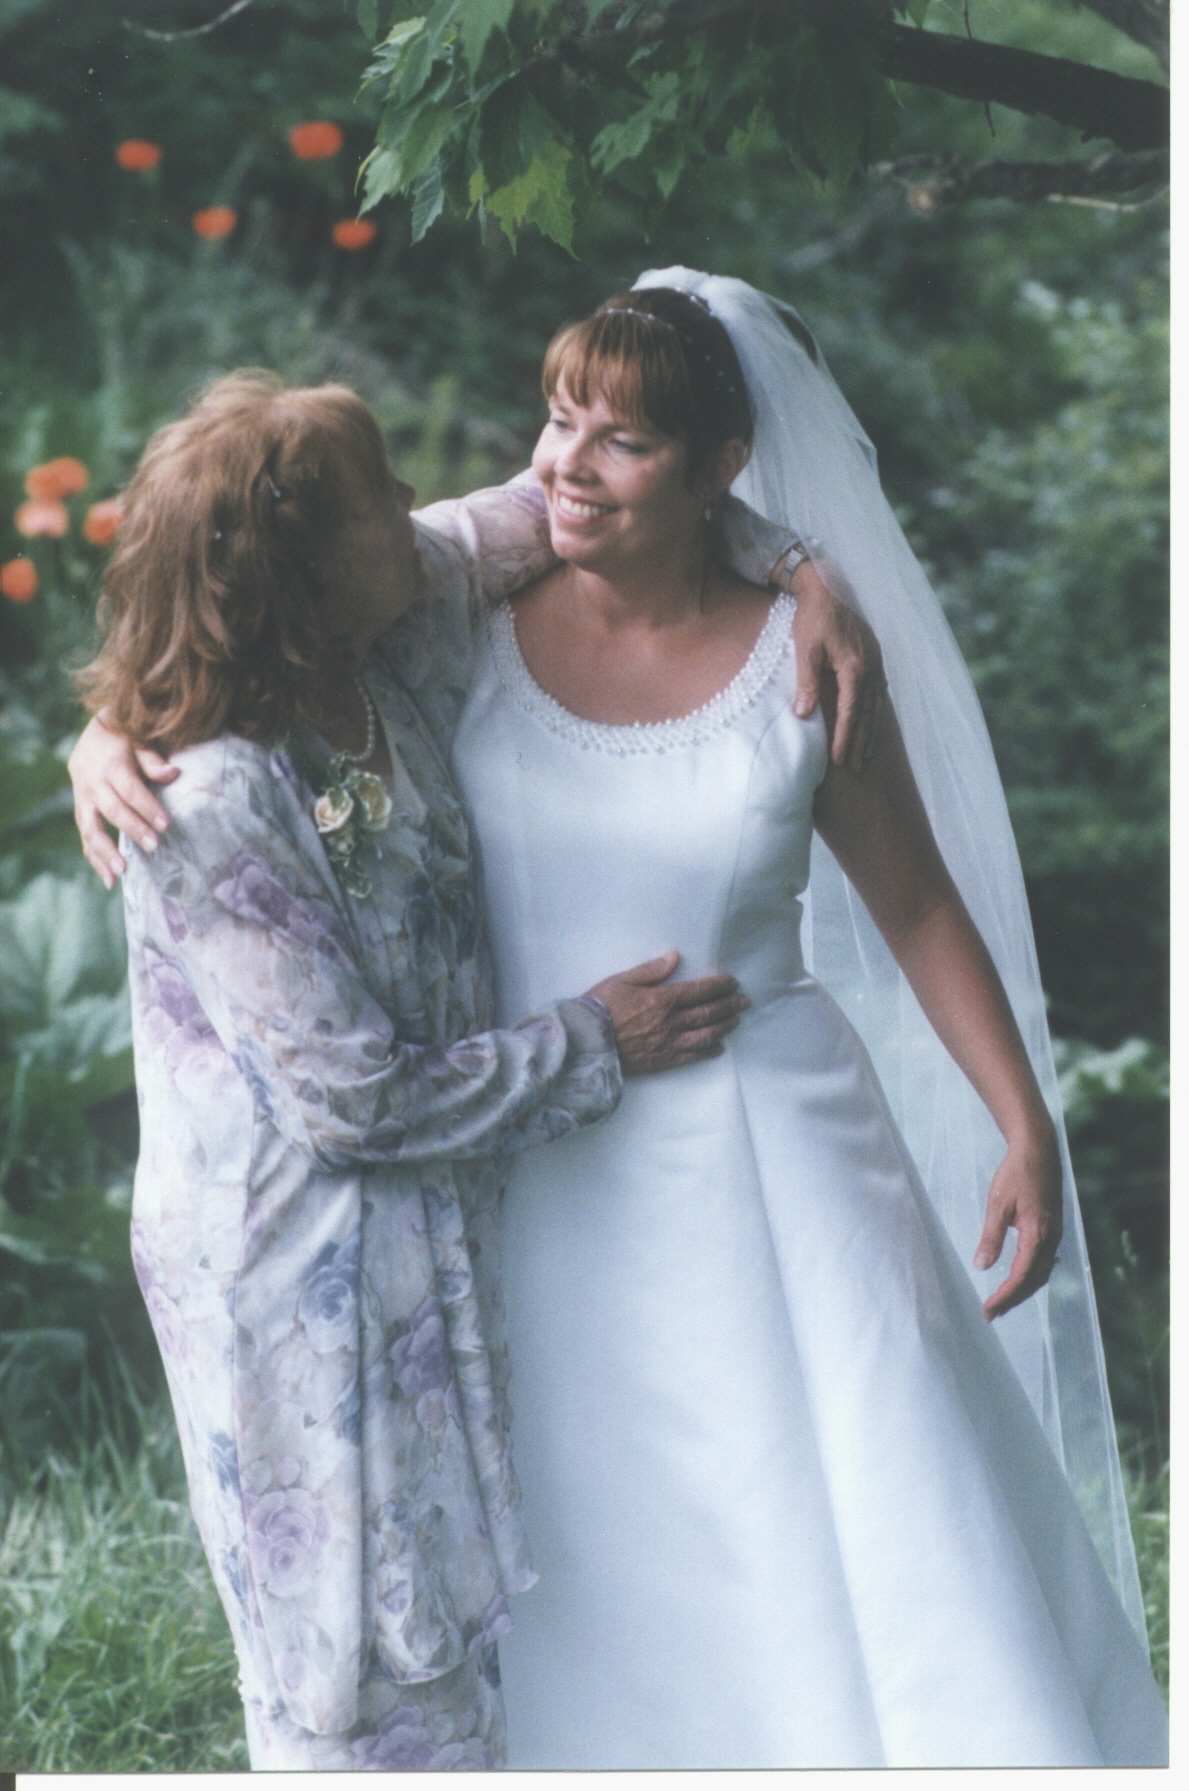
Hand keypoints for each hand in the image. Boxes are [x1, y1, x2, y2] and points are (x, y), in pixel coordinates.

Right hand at [67, 714, 177, 888]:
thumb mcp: (140, 741)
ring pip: (90, 827)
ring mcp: (82, 797)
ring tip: (123, 872)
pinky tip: (108, 879)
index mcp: (110, 764)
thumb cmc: (126, 738)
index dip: (147, 807)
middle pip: (111, 809)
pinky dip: (95, 857)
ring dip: (105, 851)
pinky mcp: (80, 808)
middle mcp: (92, 782)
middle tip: (154, 847)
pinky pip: (84, 836)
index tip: (166, 825)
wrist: (95, 732)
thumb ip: (153, 759)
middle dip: (132, 829)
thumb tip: (173, 774)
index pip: (129, 789)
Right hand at [587, 950, 748, 1075]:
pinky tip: (719, 1048)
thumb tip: (674, 957)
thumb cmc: (600, 1007)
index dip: (719, 986)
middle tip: (744, 1001)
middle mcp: (670, 1023)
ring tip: (736, 1021)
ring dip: (724, 1027)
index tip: (732, 983)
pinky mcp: (662, 1061)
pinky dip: (708, 1052)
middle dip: (729, 1006)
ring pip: (705, 1035)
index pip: (699, 991)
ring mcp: (668, 1044)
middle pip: (708, 1013)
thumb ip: (651, 970)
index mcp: (662, 1000)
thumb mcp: (623, 980)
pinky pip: (691, 1057)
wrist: (586, 1041)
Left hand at [788, 558, 885, 771]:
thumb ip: (806, 682)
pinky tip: (873, 724)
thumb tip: (803, 714)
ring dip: (871, 732)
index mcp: (854, 667)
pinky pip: (879, 693)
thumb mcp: (805, 649)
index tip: (840, 761)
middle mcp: (871, 667)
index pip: (851, 712)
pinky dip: (876, 712)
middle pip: (868, 714)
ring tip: (866, 755)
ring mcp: (876, 662)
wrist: (828, 586)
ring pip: (876, 705)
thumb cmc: (813, 616)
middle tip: (856, 770)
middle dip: (862, 743)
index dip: (846, 738)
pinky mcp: (875, 657)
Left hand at [974, 1123, 1062, 1320]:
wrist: (1039, 1149)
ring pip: (1041, 1273)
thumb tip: (981, 1266)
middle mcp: (1051, 1239)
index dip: (1004, 1297)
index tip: (988, 1310)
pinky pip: (1044, 1261)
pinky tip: (1020, 1279)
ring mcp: (1054, 1234)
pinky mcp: (1053, 1228)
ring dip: (1022, 1290)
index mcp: (1037, 1235)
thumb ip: (991, 1236)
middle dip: (1012, 1300)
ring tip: (1001, 1302)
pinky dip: (1031, 1276)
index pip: (1020, 1277)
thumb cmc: (1016, 1173)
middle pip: (1033, 1281)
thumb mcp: (998, 1203)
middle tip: (991, 1314)